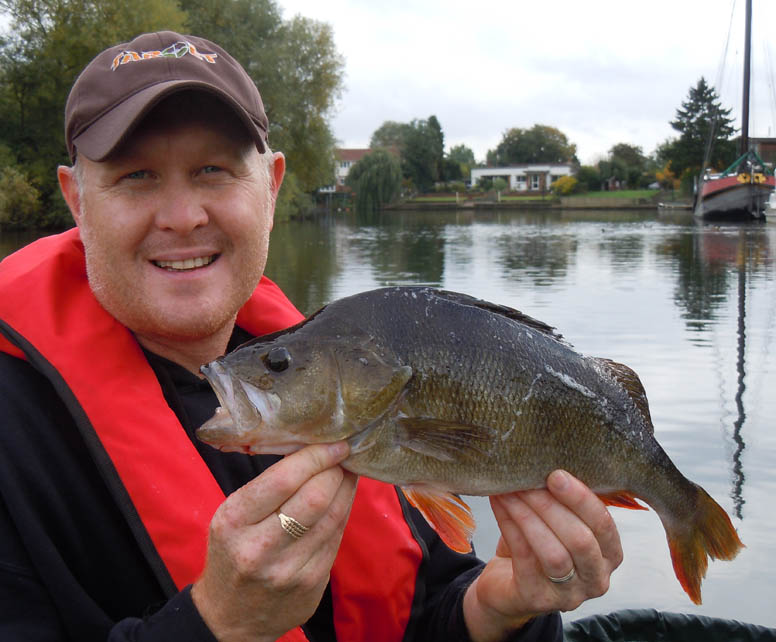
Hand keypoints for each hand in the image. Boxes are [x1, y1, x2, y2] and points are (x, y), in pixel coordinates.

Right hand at [191, 442, 357, 641]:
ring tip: (348, 470)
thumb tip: (312, 449)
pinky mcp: (312, 584)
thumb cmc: (232, 552)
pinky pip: (336, 538)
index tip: (334, 443)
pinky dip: (343, 512)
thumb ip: (268, 487)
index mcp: (233, 522)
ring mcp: (289, 570)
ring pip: (333, 517)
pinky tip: (342, 498)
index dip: (315, 457)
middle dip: (335, 470)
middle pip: (315, 498)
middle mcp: (259, 548)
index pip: (282, 481)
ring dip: (346, 488)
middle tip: (344, 455)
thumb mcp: (233, 516)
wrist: (230, 618)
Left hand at [463, 470, 622, 641]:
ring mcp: (569, 595)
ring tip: (510, 490)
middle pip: (581, 540)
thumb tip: (548, 457)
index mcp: (610, 555)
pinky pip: (524, 557)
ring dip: (529, 516)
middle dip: (552, 505)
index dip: (581, 498)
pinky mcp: (537, 599)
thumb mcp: (559, 521)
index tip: (555, 473)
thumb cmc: (537, 544)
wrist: (505, 585)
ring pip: (554, 553)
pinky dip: (510, 525)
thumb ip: (564, 499)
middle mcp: (596, 579)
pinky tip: (500, 503)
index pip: (604, 525)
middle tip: (528, 479)